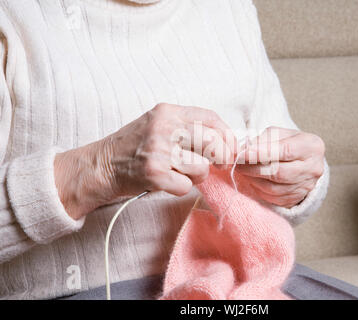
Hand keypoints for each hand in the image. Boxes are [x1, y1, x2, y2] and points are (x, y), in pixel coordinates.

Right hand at [55, 103, 235, 219]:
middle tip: (215, 165)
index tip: (229, 148)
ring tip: (177, 173)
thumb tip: (223, 142)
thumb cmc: (133, 146)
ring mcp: (159, 151)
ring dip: (195, 176)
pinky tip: (166, 183)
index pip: (211, 118)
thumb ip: (186, 127)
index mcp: (168, 112)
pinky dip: (180, 188)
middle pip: (212, 142)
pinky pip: (187, 186)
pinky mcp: (154, 174)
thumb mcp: (158, 124)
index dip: (227, 136)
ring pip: (202, 167)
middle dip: (219, 158)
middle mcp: (164, 128)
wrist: (101, 165)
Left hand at [236, 127, 324, 207]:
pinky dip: (258, 188)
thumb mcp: (280, 134)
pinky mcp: (296, 198)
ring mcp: (306, 186)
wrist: (302, 162)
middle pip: (280, 172)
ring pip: (274, 187)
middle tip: (238, 163)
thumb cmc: (289, 143)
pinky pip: (273, 197)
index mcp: (312, 146)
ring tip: (242, 169)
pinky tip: (251, 179)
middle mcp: (314, 168)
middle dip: (254, 168)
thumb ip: (265, 138)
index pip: (286, 151)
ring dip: (253, 179)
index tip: (244, 153)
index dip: (263, 153)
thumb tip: (247, 149)